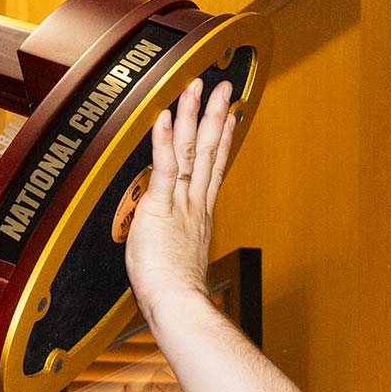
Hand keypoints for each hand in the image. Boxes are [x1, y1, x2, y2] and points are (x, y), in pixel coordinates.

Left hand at [123, 77, 237, 318]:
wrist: (179, 305)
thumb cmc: (175, 292)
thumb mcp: (180, 257)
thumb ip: (179, 240)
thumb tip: (175, 239)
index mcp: (199, 215)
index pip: (213, 168)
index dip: (222, 139)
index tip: (229, 116)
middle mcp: (194, 203)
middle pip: (208, 150)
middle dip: (215, 114)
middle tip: (223, 87)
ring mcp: (180, 203)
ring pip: (189, 150)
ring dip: (192, 115)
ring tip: (196, 86)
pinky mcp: (161, 207)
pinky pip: (164, 167)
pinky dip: (163, 140)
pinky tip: (164, 116)